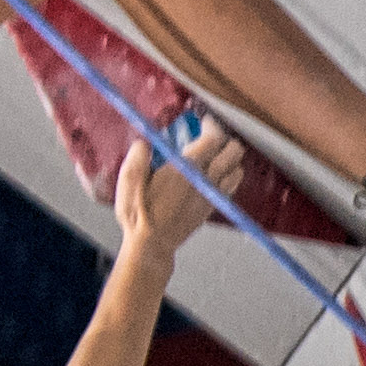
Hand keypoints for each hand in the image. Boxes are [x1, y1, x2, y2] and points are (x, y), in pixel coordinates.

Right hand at [116, 132, 226, 259]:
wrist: (152, 244)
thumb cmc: (138, 214)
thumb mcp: (128, 181)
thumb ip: (138, 157)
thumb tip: (145, 142)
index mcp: (185, 169)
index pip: (211, 140)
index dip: (211, 126)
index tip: (204, 121)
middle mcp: (204, 180)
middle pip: (232, 153)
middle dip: (226, 140)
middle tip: (213, 136)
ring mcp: (211, 195)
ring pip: (237, 171)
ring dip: (231, 160)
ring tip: (216, 155)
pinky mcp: (211, 208)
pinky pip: (230, 187)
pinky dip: (229, 177)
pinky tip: (215, 176)